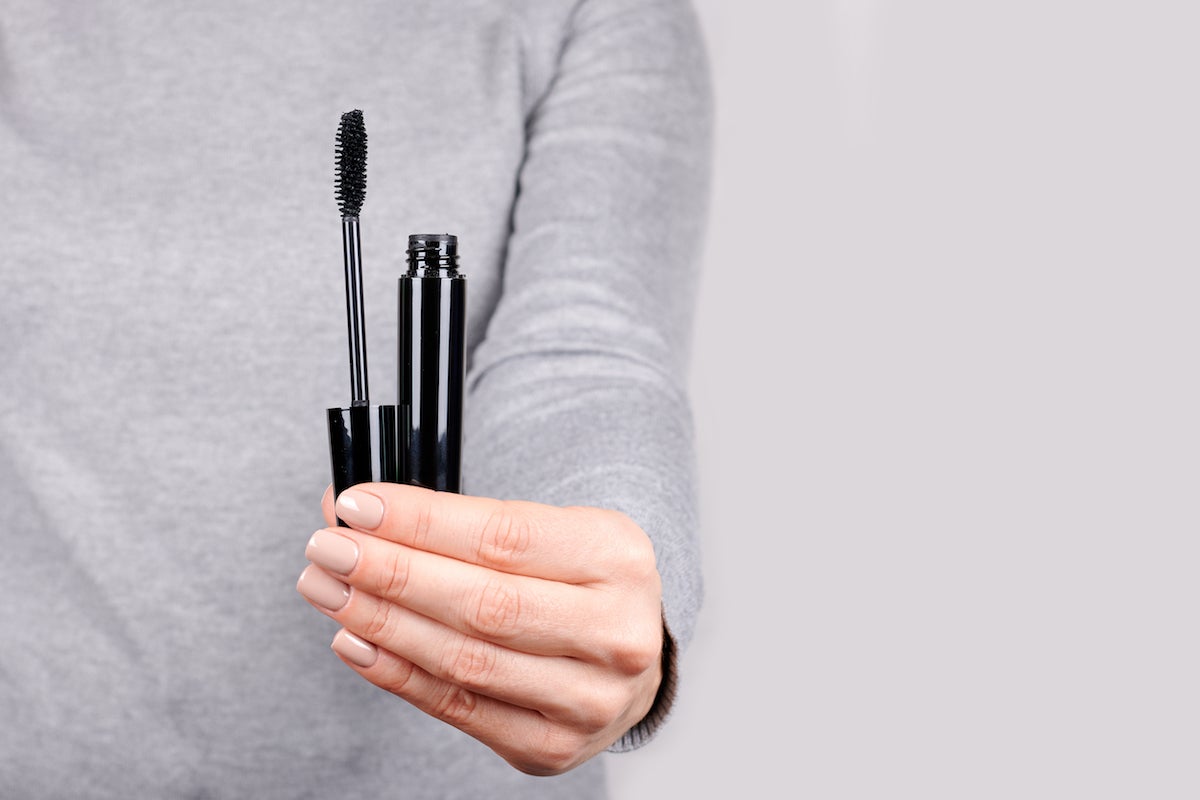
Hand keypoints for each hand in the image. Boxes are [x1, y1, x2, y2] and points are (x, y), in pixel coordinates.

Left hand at [296, 483, 663, 774]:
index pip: (504, 537)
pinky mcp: (551, 745)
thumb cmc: (575, 581)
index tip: (357, 506)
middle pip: (482, 603)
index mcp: (617, 558)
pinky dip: (396, 674)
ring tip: (328, 589)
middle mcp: (615, 631)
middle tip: (328, 548)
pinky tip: (355, 641)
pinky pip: (457, 708)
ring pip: (464, 659)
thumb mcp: (545, 530)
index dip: (422, 522)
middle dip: (391, 573)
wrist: (627, 657)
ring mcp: (587, 698)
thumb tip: (352, 509)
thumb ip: (457, 521)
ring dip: (381, 622)